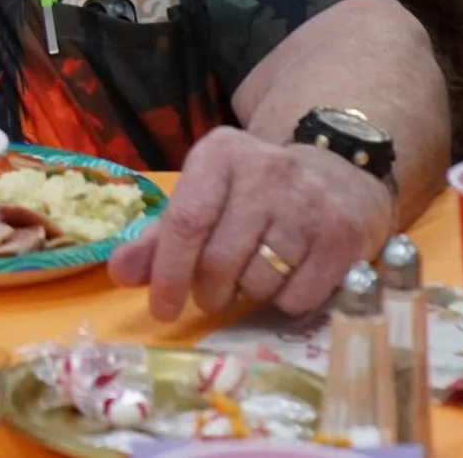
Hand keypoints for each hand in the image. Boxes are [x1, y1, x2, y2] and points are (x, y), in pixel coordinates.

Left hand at [108, 127, 390, 320]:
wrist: (337, 172)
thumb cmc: (255, 193)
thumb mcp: (206, 196)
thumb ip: (161, 237)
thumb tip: (120, 272)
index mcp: (221, 154)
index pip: (186, 221)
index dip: (168, 273)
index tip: (162, 309)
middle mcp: (267, 169)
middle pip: (219, 260)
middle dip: (209, 292)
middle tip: (213, 293)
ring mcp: (309, 201)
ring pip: (258, 282)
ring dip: (247, 295)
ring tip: (254, 274)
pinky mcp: (342, 235)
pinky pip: (297, 297)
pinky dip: (284, 301)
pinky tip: (288, 276)